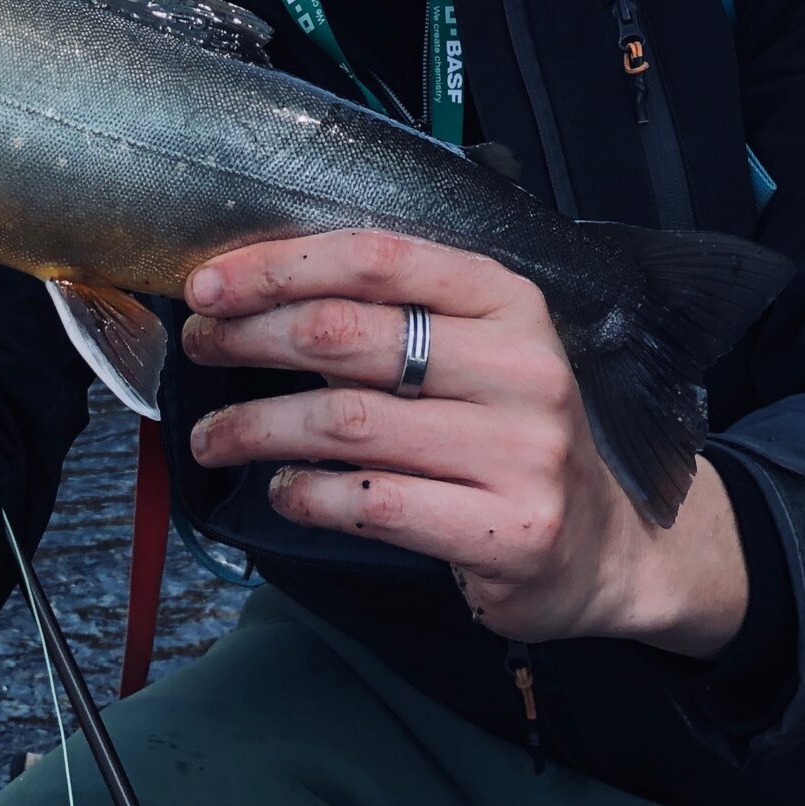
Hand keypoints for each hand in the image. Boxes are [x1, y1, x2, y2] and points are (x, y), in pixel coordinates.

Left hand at [181, 229, 747, 653]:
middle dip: (253, 337)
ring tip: (213, 435)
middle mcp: (520, 367)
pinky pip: (373, 503)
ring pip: (347, 423)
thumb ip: (389, 320)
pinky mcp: (508, 531)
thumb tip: (252, 296)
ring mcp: (521, 452)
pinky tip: (282, 489)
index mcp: (507, 301)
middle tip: (199, 347)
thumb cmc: (510, 433)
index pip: (378, 259)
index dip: (281, 267)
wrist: (606, 545)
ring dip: (257, 425)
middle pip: (351, 336)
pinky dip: (307, 494)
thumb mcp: (474, 353)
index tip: (210, 284)